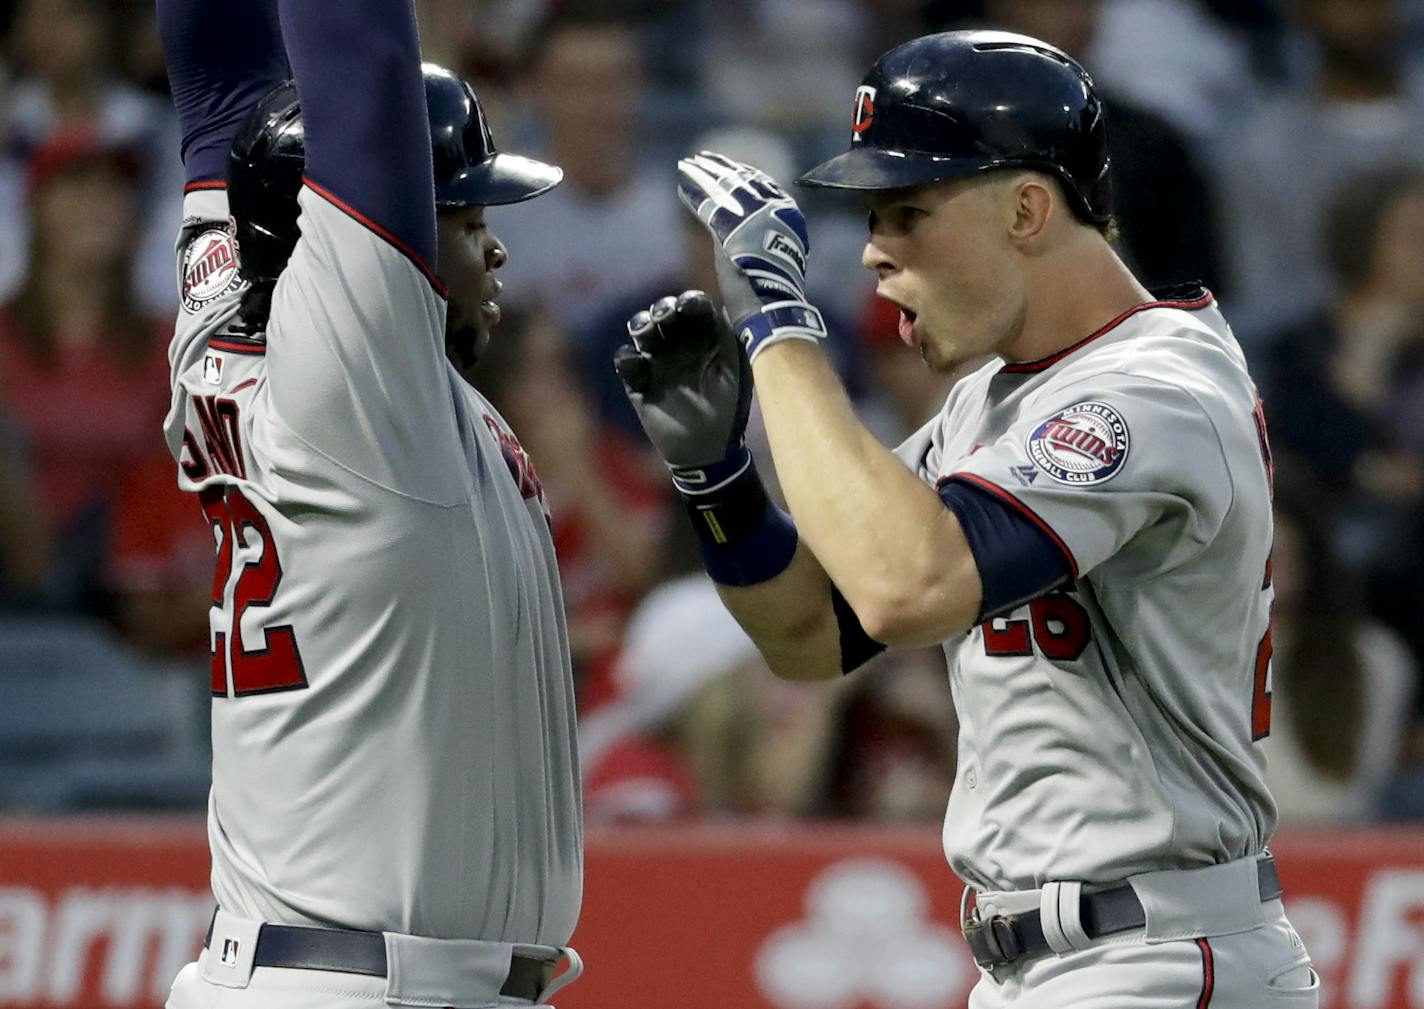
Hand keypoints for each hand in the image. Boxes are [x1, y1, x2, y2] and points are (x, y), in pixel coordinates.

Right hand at [614, 290, 752, 492]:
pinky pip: (627, 363)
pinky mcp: (638, 382)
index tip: (688, 305)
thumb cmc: (728, 411)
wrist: (705, 452)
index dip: (689, 302)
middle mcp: (678, 344)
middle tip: (664, 315)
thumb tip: (725, 307)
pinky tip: (635, 361)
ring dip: (641, 325)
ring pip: (643, 332)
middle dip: (662, 309)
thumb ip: (730, 341)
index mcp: (704, 339)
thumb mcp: (735, 375)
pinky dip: (627, 358)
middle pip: (665, 315)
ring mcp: (657, 361)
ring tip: (645, 332)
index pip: (694, 310)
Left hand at [677, 151, 826, 362]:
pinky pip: (707, 206)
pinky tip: (680, 186)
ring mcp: (752, 218)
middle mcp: (773, 210)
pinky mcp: (731, 231)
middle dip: (718, 167)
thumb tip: (745, 233)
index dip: (740, 172)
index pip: (762, 184)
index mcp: (788, 215)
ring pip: (722, 188)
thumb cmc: (772, 292)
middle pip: (740, 180)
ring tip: (686, 165)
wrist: (772, 310)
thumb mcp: (774, 257)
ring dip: (702, 175)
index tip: (724, 164)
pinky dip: (692, 195)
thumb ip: (762, 238)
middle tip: (700, 158)